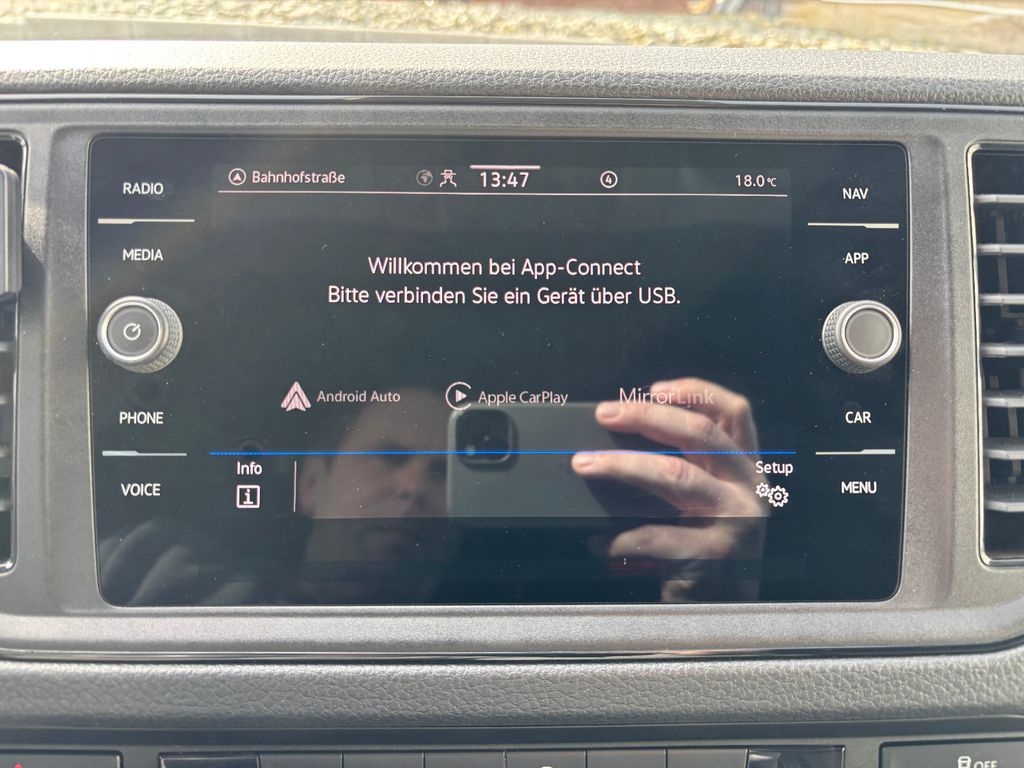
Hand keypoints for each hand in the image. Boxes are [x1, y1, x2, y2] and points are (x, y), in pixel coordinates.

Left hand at [572, 378, 766, 601]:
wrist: (725, 619)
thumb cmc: (708, 551)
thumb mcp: (710, 501)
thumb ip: (689, 466)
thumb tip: (627, 430)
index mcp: (747, 468)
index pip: (734, 412)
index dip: (696, 392)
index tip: (653, 388)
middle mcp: (747, 488)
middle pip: (699, 434)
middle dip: (645, 417)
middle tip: (604, 414)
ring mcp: (736, 521)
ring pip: (674, 475)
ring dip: (621, 465)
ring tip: (584, 464)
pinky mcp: (714, 554)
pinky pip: (655, 536)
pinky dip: (618, 540)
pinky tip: (597, 543)